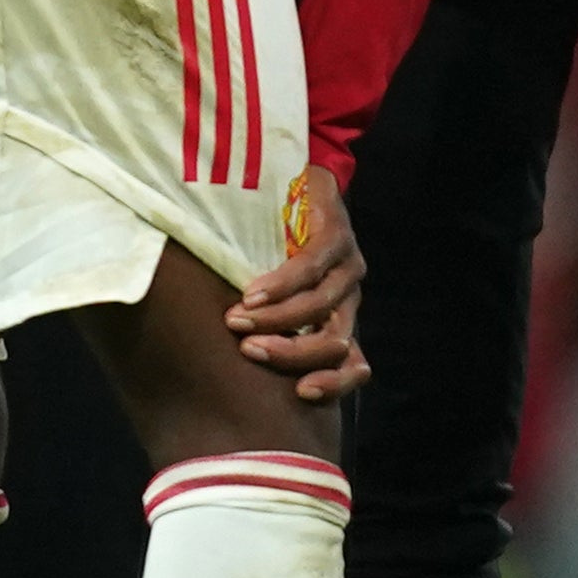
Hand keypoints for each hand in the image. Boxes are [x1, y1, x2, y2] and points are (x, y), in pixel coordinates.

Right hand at [225, 165, 368, 401]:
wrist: (283, 184)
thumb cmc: (270, 253)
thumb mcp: (270, 298)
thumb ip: (265, 329)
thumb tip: (225, 372)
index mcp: (338, 320)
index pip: (351, 364)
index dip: (333, 383)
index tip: (301, 393)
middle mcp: (349, 296)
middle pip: (333, 340)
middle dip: (289, 351)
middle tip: (247, 349)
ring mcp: (348, 264)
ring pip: (320, 305)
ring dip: (277, 317)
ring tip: (238, 317)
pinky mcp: (337, 231)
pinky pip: (312, 265)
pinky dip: (282, 283)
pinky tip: (253, 291)